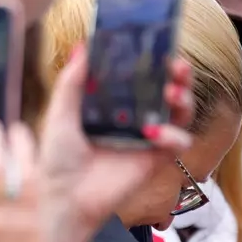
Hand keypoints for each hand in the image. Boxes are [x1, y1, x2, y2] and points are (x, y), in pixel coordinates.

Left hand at [36, 46, 193, 241]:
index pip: (140, 80)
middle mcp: (133, 122)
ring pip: (179, 116)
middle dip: (178, 78)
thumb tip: (83, 46)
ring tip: (172, 93)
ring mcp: (147, 142)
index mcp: (112, 108)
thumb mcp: (61, 112)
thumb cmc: (57, 159)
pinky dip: (174, 136)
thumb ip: (73, 80)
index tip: (158, 48)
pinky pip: (178, 144)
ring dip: (184, 101)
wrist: (63, 196)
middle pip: (166, 94)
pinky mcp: (155, 162)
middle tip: (178, 65)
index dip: (153, 64)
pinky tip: (155, 134)